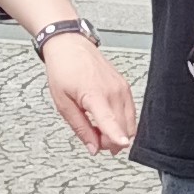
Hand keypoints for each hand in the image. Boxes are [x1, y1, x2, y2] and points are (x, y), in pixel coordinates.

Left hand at [42, 34, 138, 154]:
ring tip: (99, 129)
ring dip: (117, 133)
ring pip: (129, 123)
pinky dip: (121, 122)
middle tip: (94, 140)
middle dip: (110, 142)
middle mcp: (113, 91)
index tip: (121, 144)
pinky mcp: (125, 87)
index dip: (116, 136)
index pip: (109, 120)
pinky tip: (107, 120)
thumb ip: (80, 127)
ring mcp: (122, 88)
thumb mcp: (63, 103)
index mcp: (94, 94)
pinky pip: (130, 113)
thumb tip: (93, 147)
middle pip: (122, 128)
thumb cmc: (63, 69)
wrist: (70, 45)